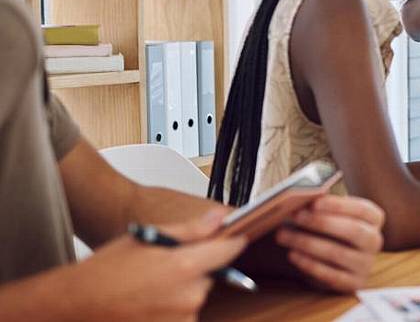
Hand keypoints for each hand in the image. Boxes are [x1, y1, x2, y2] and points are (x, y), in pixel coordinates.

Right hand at [67, 210, 245, 320]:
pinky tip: (149, 301)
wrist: (75, 305)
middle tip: (165, 266)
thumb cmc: (106, 270)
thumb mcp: (148, 238)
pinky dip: (173, 308)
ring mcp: (183, 318)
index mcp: (184, 267)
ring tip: (151, 286)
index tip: (234, 238)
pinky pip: (185, 314)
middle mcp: (189, 296)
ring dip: (183, 290)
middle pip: (210, 274)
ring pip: (197, 295)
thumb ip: (191, 229)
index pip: (229, 251)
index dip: (232, 242)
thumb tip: (220, 218)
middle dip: (195, 268)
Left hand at [275, 195, 383, 292]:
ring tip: (284, 235)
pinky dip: (310, 264)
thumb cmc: (330, 229)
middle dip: (322, 222)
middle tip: (296, 216)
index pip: (362, 209)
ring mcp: (366, 264)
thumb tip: (304, 198)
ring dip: (308, 243)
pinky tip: (293, 254)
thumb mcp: (332, 214)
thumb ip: (323, 206)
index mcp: (374, 219)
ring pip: (338, 253)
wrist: (333, 258)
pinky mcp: (354, 283)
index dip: (338, 205)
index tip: (314, 202)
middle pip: (353, 230)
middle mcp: (374, 241)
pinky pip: (331, 275)